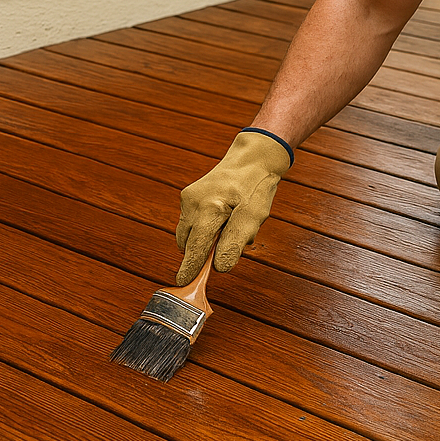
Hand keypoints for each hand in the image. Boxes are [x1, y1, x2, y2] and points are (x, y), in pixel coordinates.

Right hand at [175, 129, 292, 284]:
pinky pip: (192, 222)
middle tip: (222, 252)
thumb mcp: (254, 216)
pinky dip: (204, 229)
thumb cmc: (256, 187)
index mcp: (209, 208)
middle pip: (188, 243)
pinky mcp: (188, 196)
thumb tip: (219, 267)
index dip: (191, 267)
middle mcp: (192, 202)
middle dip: (202, 254)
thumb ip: (235, 242)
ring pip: (188, 234)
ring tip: (229, 228)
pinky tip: (224, 219)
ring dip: (204, 241)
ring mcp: (187, 198)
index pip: (196, 247)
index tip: (183, 283)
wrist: (252, 158)